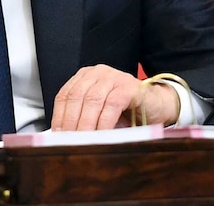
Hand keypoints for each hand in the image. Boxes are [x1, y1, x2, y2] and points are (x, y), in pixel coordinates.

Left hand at [51, 65, 178, 130]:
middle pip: (76, 97)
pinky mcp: (129, 86)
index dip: (59, 116)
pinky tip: (102, 135)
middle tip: (69, 141)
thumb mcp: (99, 113)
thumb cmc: (125, 111)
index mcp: (86, 77)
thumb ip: (83, 118)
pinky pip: (112, 104)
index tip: (56, 135)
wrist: (156, 105)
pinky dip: (105, 122)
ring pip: (92, 100)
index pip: (65, 95)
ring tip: (83, 141)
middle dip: (71, 122)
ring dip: (86, 124)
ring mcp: (114, 77)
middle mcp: (98, 73)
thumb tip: (64, 137)